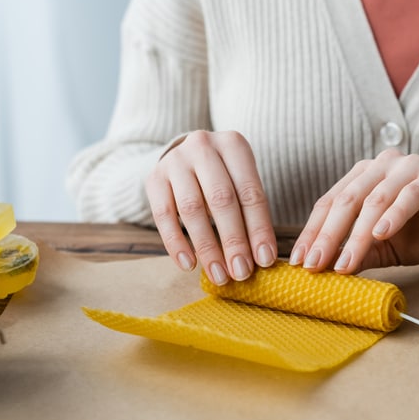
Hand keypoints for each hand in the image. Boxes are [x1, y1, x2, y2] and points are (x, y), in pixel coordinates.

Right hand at [145, 130, 276, 284]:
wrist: (184, 157)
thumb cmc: (223, 176)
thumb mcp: (241, 182)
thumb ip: (250, 213)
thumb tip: (260, 258)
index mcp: (234, 144)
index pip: (250, 192)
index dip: (259, 229)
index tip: (265, 260)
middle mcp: (203, 146)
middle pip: (221, 199)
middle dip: (233, 241)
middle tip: (241, 272)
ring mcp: (175, 160)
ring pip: (192, 209)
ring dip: (207, 247)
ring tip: (218, 275)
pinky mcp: (154, 178)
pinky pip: (163, 216)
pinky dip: (176, 243)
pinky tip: (188, 265)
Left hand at [289, 148, 418, 273]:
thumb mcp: (383, 248)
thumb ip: (359, 254)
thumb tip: (325, 272)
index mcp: (361, 176)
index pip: (329, 203)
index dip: (312, 233)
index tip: (300, 263)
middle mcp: (380, 165)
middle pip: (346, 200)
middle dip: (328, 236)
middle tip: (316, 265)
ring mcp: (407, 167)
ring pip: (375, 200)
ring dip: (358, 234)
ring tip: (346, 262)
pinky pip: (410, 195)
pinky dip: (394, 215)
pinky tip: (381, 234)